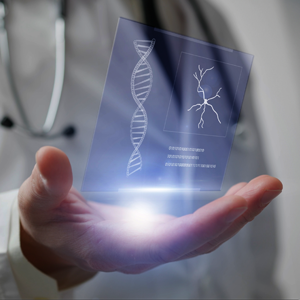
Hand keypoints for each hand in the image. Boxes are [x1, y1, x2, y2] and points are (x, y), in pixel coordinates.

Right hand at [19, 147, 281, 287]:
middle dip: (237, 215)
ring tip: (262, 188)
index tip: (238, 202)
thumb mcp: (40, 202)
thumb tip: (50, 157)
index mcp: (116, 247)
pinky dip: (222, 213)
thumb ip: (47, 184)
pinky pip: (198, 228)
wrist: (56, 239)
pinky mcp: (158, 234)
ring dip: (237, 214)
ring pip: (205, 236)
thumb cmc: (50, 223)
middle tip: (267, 186)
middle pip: (200, 240)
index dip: (205, 224)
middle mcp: (144, 250)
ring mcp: (155, 244)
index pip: (170, 241)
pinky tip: (236, 197)